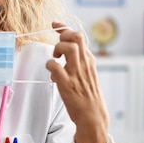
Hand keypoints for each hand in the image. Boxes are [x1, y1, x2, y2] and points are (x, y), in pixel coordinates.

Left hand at [45, 21, 108, 142]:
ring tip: (55, 60)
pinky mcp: (67, 84)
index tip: (55, 25)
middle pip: (76, 37)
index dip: (65, 28)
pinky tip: (52, 74)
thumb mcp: (89, 77)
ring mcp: (76, 74)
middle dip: (63, 36)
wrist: (93, 117)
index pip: (80, 37)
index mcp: (90, 62)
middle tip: (57, 48)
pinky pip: (54, 66)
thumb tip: (64, 58)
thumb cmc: (89, 98)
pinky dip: (50, 66)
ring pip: (68, 48)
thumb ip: (79, 65)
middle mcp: (84, 65)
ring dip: (57, 50)